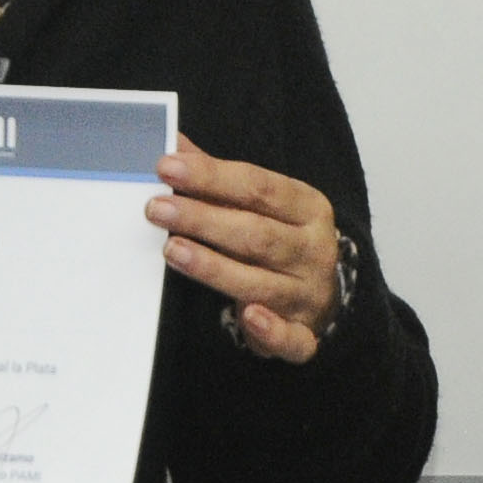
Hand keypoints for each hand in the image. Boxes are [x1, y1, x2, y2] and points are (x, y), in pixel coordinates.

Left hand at [149, 134, 345, 362]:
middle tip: (157, 208)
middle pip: (256, 234)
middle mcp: (314, 250)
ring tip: (172, 250)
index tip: (167, 166)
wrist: (325, 292)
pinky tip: (248, 316)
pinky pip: (291, 338)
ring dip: (215, 267)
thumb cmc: (282, 240)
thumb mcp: (263, 204)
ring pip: (261, 283)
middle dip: (203, 220)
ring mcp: (309, 294)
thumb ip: (219, 178)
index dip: (211, 176)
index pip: (259, 187)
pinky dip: (271, 330)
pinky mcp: (304, 335)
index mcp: (308, 208)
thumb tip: (173, 144)